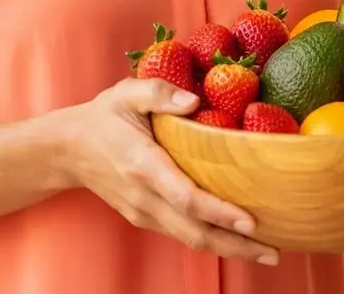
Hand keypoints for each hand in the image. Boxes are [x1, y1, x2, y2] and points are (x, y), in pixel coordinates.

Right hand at [59, 77, 278, 264]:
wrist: (69, 149)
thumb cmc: (105, 116)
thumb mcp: (128, 93)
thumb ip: (160, 93)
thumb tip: (195, 100)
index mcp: (144, 165)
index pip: (186, 197)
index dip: (219, 212)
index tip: (250, 221)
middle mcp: (145, 197)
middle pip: (194, 232)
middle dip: (235, 245)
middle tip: (274, 251)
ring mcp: (144, 212)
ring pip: (190, 239)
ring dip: (228, 248)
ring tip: (265, 250)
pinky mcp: (145, 217)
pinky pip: (181, 232)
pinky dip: (211, 239)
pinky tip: (235, 238)